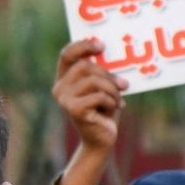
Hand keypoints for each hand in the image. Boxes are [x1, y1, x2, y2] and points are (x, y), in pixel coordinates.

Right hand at [52, 38, 121, 184]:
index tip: (101, 44)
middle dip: (108, 74)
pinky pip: (98, 96)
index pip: (67, 54)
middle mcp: (59, 87)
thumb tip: (115, 53)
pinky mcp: (73, 110)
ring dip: (113, 90)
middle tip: (124, 84)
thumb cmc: (104, 110)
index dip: (83, 45)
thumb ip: (102, 72)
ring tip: (119, 100)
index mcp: (65, 78)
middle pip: (85, 66)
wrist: (102, 139)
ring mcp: (64, 99)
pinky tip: (115, 108)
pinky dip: (112, 101)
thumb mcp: (104, 87)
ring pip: (94, 81)